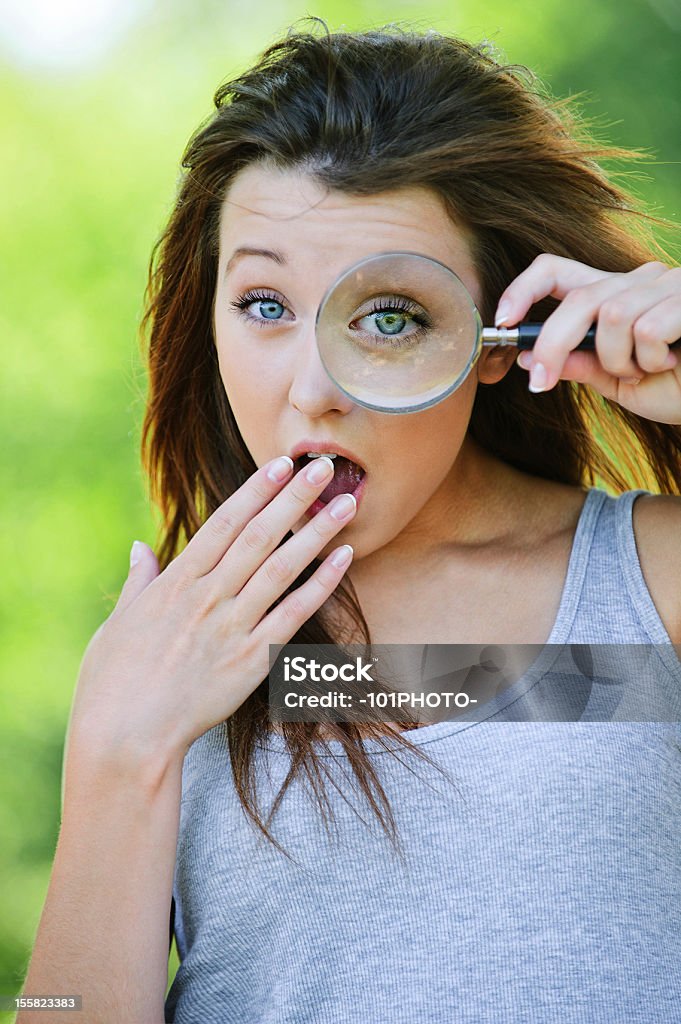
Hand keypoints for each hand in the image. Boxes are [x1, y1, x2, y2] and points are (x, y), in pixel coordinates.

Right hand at [67, 456, 355, 768]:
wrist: (124, 738)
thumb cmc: (112, 682)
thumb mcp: (117, 623)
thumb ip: (139, 581)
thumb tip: (141, 547)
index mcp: (175, 583)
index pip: (222, 524)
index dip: (254, 491)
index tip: (279, 464)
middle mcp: (208, 598)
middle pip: (259, 536)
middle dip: (293, 497)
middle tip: (323, 466)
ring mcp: (232, 628)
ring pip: (283, 569)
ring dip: (317, 532)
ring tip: (346, 502)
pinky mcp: (251, 662)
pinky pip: (293, 616)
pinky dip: (320, 586)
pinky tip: (343, 558)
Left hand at [494, 254, 680, 423]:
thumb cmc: (678, 388)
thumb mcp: (619, 384)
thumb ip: (580, 366)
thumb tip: (527, 358)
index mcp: (613, 295)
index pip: (556, 271)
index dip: (523, 289)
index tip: (502, 321)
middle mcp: (638, 279)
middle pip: (578, 299)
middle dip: (551, 344)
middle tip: (539, 381)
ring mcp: (667, 284)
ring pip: (613, 318)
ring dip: (619, 361)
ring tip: (646, 372)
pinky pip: (647, 330)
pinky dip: (651, 360)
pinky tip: (672, 363)